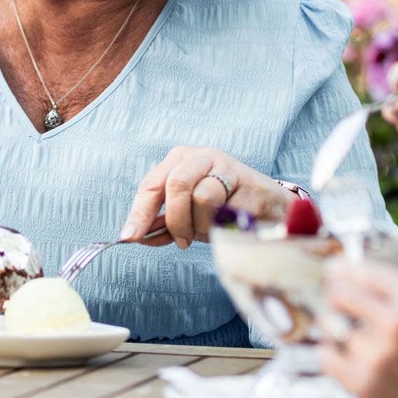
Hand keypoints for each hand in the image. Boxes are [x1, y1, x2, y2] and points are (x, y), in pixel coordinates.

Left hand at [120, 147, 290, 248]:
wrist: (270, 210)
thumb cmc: (223, 210)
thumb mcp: (187, 217)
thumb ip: (161, 225)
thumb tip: (134, 237)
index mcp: (177, 161)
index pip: (150, 186)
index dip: (138, 213)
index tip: (128, 237)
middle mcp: (198, 156)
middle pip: (175, 185)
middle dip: (176, 220)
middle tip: (183, 241)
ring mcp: (223, 164)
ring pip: (200, 195)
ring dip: (201, 224)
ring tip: (208, 230)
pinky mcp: (244, 178)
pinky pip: (226, 205)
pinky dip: (219, 222)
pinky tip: (226, 223)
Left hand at [320, 262, 397, 397]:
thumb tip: (370, 280)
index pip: (366, 270)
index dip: (346, 269)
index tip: (336, 270)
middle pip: (340, 292)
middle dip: (335, 295)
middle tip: (334, 301)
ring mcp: (378, 353)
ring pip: (331, 325)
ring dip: (334, 329)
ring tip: (345, 336)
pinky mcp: (363, 383)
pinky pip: (326, 356)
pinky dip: (330, 355)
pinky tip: (343, 359)